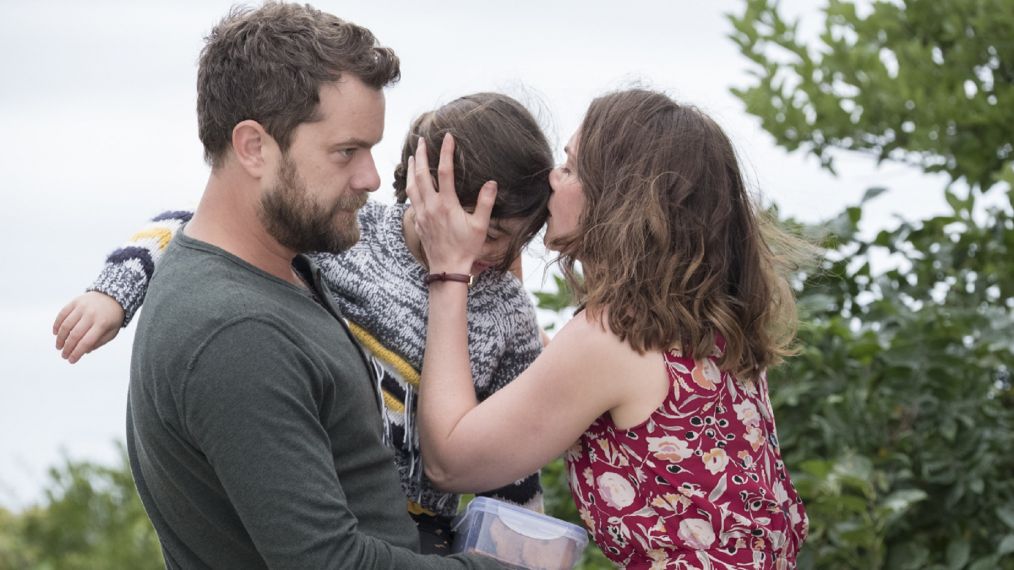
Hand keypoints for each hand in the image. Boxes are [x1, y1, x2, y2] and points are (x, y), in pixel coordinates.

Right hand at [53, 291, 124, 362]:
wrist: (113, 296)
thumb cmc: (112, 318)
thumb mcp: (112, 332)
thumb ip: (99, 342)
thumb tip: (84, 351)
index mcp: (102, 324)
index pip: (86, 342)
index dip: (77, 353)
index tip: (71, 361)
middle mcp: (91, 314)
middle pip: (74, 335)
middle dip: (67, 348)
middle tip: (64, 355)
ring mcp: (82, 307)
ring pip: (66, 325)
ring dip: (60, 338)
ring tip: (59, 346)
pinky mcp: (75, 301)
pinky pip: (62, 314)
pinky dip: (57, 324)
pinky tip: (56, 333)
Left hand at [404, 133, 496, 273]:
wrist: (447, 267)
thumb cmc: (466, 248)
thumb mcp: (480, 226)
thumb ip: (485, 203)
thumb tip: (492, 183)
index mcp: (446, 204)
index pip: (445, 171)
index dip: (446, 152)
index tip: (447, 137)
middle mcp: (430, 206)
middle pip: (422, 174)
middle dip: (421, 155)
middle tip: (421, 141)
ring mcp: (421, 213)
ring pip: (411, 185)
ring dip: (411, 168)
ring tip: (412, 156)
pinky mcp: (417, 221)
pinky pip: (410, 198)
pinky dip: (410, 185)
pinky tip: (412, 182)